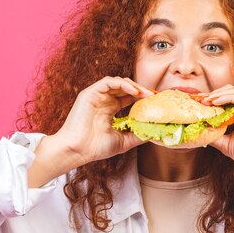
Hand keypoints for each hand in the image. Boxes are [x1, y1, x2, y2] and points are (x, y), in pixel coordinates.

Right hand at [32, 76, 152, 184]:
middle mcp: (104, 101)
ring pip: (118, 82)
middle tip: (153, 95)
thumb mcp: (123, 141)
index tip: (156, 101)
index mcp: (110, 110)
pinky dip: (122, 84)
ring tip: (145, 93)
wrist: (77, 150)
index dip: (142, 98)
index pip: (129, 98)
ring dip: (133, 86)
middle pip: (126, 88)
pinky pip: (108, 82)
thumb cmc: (95, 147)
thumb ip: (138, 135)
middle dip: (141, 90)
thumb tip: (154, 134)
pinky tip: (133, 92)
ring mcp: (97, 96)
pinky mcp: (90, 93)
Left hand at [205, 85, 233, 180]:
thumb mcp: (228, 146)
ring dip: (219, 94)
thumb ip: (215, 137)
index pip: (225, 100)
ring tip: (205, 100)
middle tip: (198, 100)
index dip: (210, 100)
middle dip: (212, 94)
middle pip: (229, 91)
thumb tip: (199, 133)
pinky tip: (216, 102)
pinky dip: (228, 97)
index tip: (195, 103)